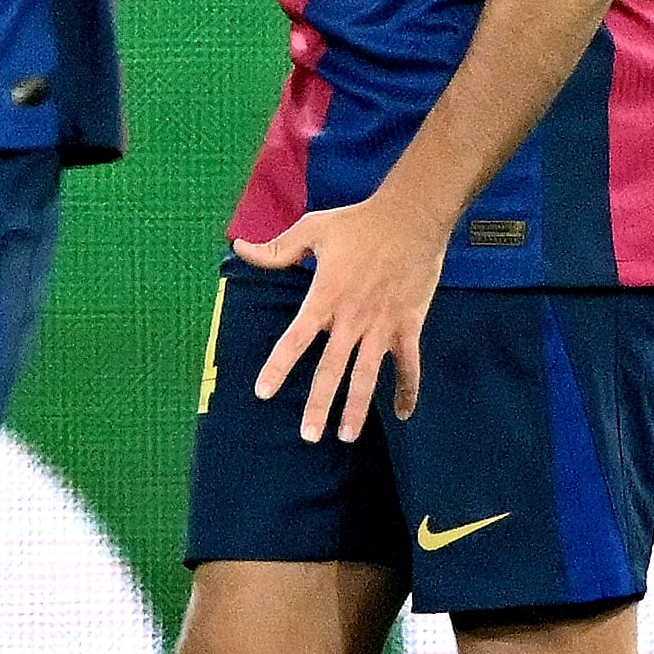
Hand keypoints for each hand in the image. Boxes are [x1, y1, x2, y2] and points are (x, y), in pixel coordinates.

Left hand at [232, 189, 456, 443]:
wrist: (412, 216)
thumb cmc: (359, 222)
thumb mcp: (313, 229)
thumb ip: (277, 249)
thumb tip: (240, 249)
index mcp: (325, 297)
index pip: (296, 338)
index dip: (278, 366)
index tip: (263, 393)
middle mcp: (352, 318)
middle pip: (332, 369)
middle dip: (319, 405)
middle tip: (308, 436)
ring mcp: (382, 325)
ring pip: (368, 375)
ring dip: (358, 408)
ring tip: (346, 436)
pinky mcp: (409, 325)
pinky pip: (409, 365)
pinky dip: (408, 390)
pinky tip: (404, 414)